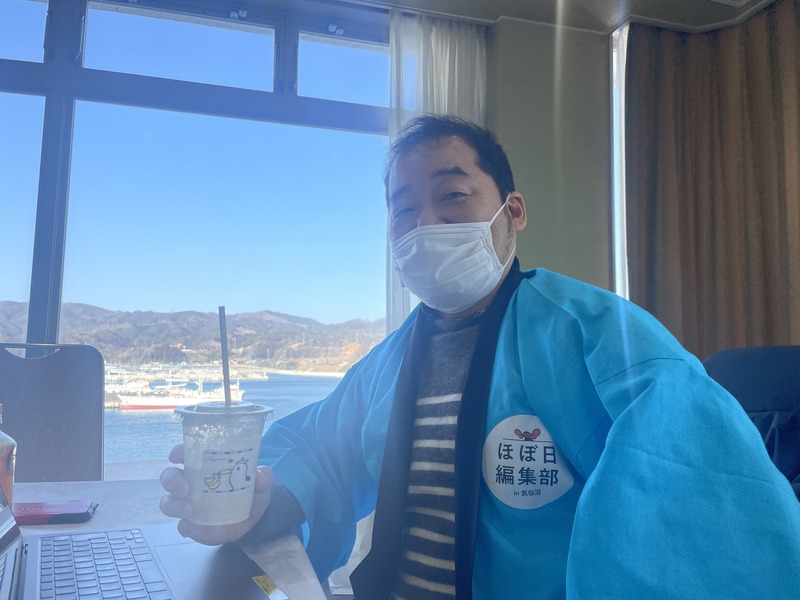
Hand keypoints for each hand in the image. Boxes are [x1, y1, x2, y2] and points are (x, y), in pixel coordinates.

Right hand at [159, 444, 273, 545]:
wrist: (252, 518)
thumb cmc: (250, 493)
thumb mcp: (261, 484)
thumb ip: (263, 478)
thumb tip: (260, 475)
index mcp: (204, 466)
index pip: (184, 454)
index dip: (177, 452)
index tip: (177, 455)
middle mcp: (190, 483)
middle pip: (169, 477)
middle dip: (172, 481)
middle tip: (186, 487)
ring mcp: (187, 505)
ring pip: (168, 503)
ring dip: (174, 505)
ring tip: (190, 509)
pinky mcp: (191, 525)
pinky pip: (183, 527)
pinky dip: (188, 528)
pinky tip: (196, 528)